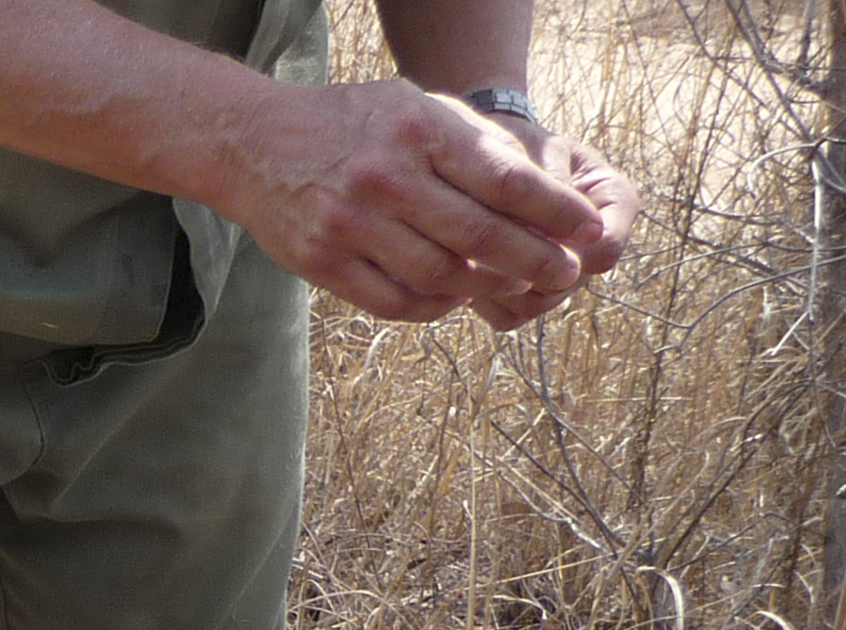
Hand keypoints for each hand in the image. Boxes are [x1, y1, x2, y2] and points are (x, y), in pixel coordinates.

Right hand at [215, 77, 615, 323]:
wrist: (255, 143)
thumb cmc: (352, 123)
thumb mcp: (414, 107)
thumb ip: (469, 145)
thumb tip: (539, 192)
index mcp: (419, 130)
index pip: (504, 180)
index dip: (555, 212)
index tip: (590, 231)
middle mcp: (385, 177)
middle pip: (479, 235)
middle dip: (533, 261)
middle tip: (563, 275)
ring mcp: (350, 224)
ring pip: (440, 276)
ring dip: (485, 290)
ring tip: (514, 289)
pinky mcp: (322, 263)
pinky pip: (394, 301)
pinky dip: (434, 307)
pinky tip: (453, 300)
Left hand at [471, 126, 638, 329]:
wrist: (484, 161)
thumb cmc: (510, 145)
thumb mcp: (527, 150)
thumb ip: (538, 186)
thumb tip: (536, 231)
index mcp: (613, 201)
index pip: (605, 245)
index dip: (565, 248)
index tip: (524, 230)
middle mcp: (594, 247)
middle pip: (567, 283)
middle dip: (522, 267)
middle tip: (475, 247)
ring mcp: (562, 277)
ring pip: (534, 305)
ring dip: (497, 286)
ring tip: (460, 257)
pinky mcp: (526, 297)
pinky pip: (507, 317)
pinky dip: (482, 300)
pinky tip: (456, 272)